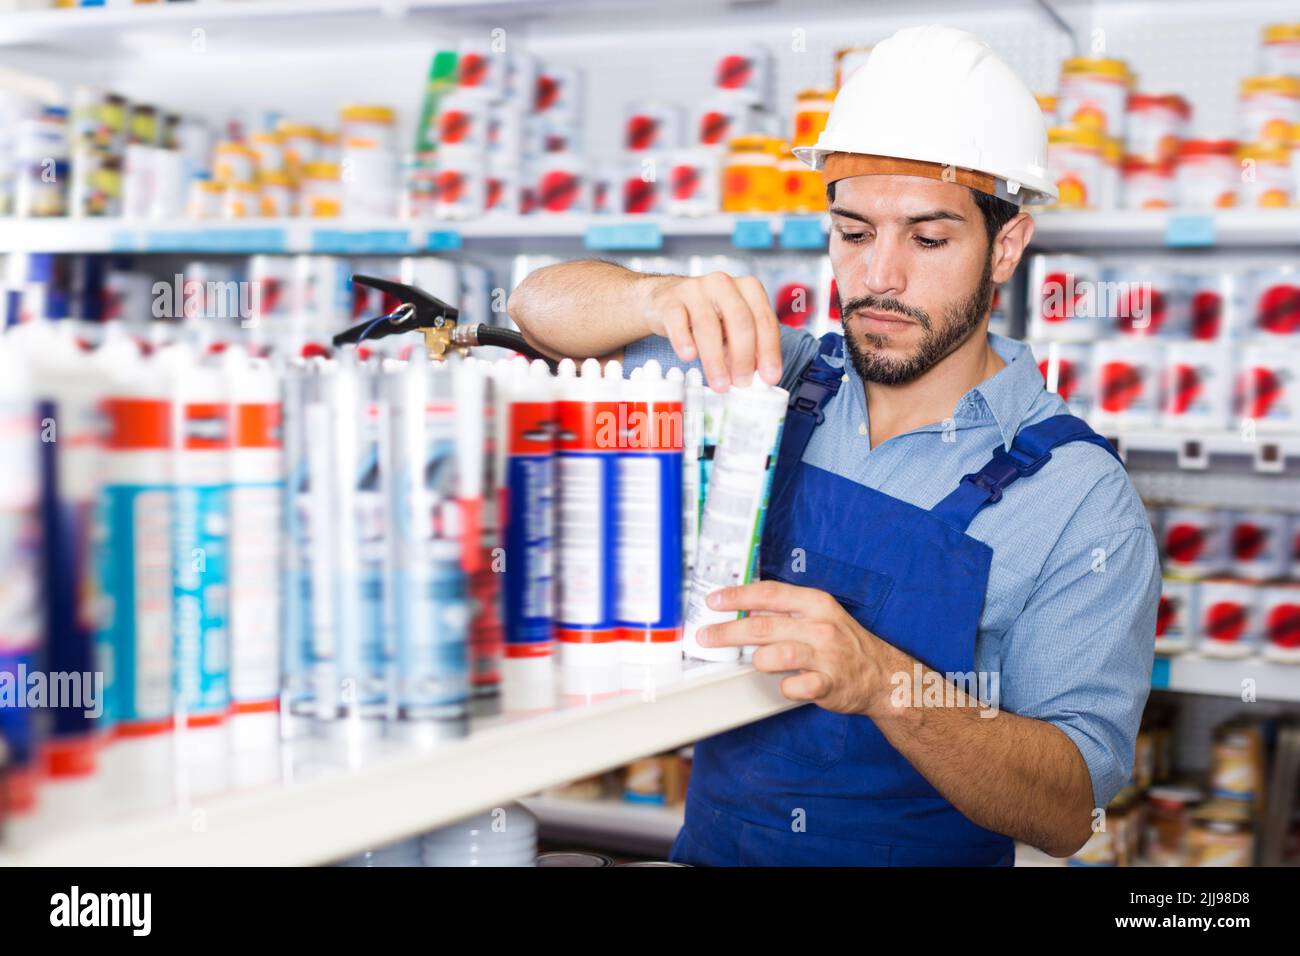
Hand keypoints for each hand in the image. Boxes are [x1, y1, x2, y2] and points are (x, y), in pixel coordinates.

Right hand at [639, 272, 782, 390]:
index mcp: (747, 289)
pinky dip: (683, 340)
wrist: (665, 300)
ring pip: (708, 324)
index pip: (764, 319)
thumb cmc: (706, 316)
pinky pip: (676, 320)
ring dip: (715, 359)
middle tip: (742, 383)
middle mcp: (723, 284)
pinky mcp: (669, 300)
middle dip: (744, 356)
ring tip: (719, 383)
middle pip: (740, 320)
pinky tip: (689, 356)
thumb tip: (755, 377)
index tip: (769, 377)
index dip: (769, 350)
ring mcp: (695, 289)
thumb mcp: (732, 328)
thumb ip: (747, 348)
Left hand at [696, 581, 899, 715]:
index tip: (713, 601)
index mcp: (816, 603)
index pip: (768, 594)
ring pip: (774, 656)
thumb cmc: (843, 642)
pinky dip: (784, 686)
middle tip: (705, 637)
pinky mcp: (828, 684)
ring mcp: (826, 656)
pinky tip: (787, 683)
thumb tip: (743, 608)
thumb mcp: (819, 615)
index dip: (737, 597)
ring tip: (760, 662)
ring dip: (759, 660)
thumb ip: (785, 611)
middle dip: (727, 632)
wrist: (882, 675)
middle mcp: (820, 626)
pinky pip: (793, 686)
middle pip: (762, 626)